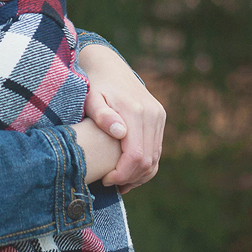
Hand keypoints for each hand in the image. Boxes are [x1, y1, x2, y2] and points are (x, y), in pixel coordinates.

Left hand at [76, 44, 165, 192]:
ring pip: (155, 158)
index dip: (122, 173)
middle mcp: (152, 114)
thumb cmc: (94, 87)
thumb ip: (102, 115)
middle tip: (111, 184)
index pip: (135, 155)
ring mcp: (158, 116)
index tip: (106, 179)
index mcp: (135, 111)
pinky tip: (129, 173)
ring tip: (119, 182)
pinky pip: (156, 150)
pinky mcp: (160, 118)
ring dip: (139, 175)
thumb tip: (120, 132)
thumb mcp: (91, 99)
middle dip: (130, 178)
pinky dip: (145, 166)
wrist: (110, 67)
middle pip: (148, 160)